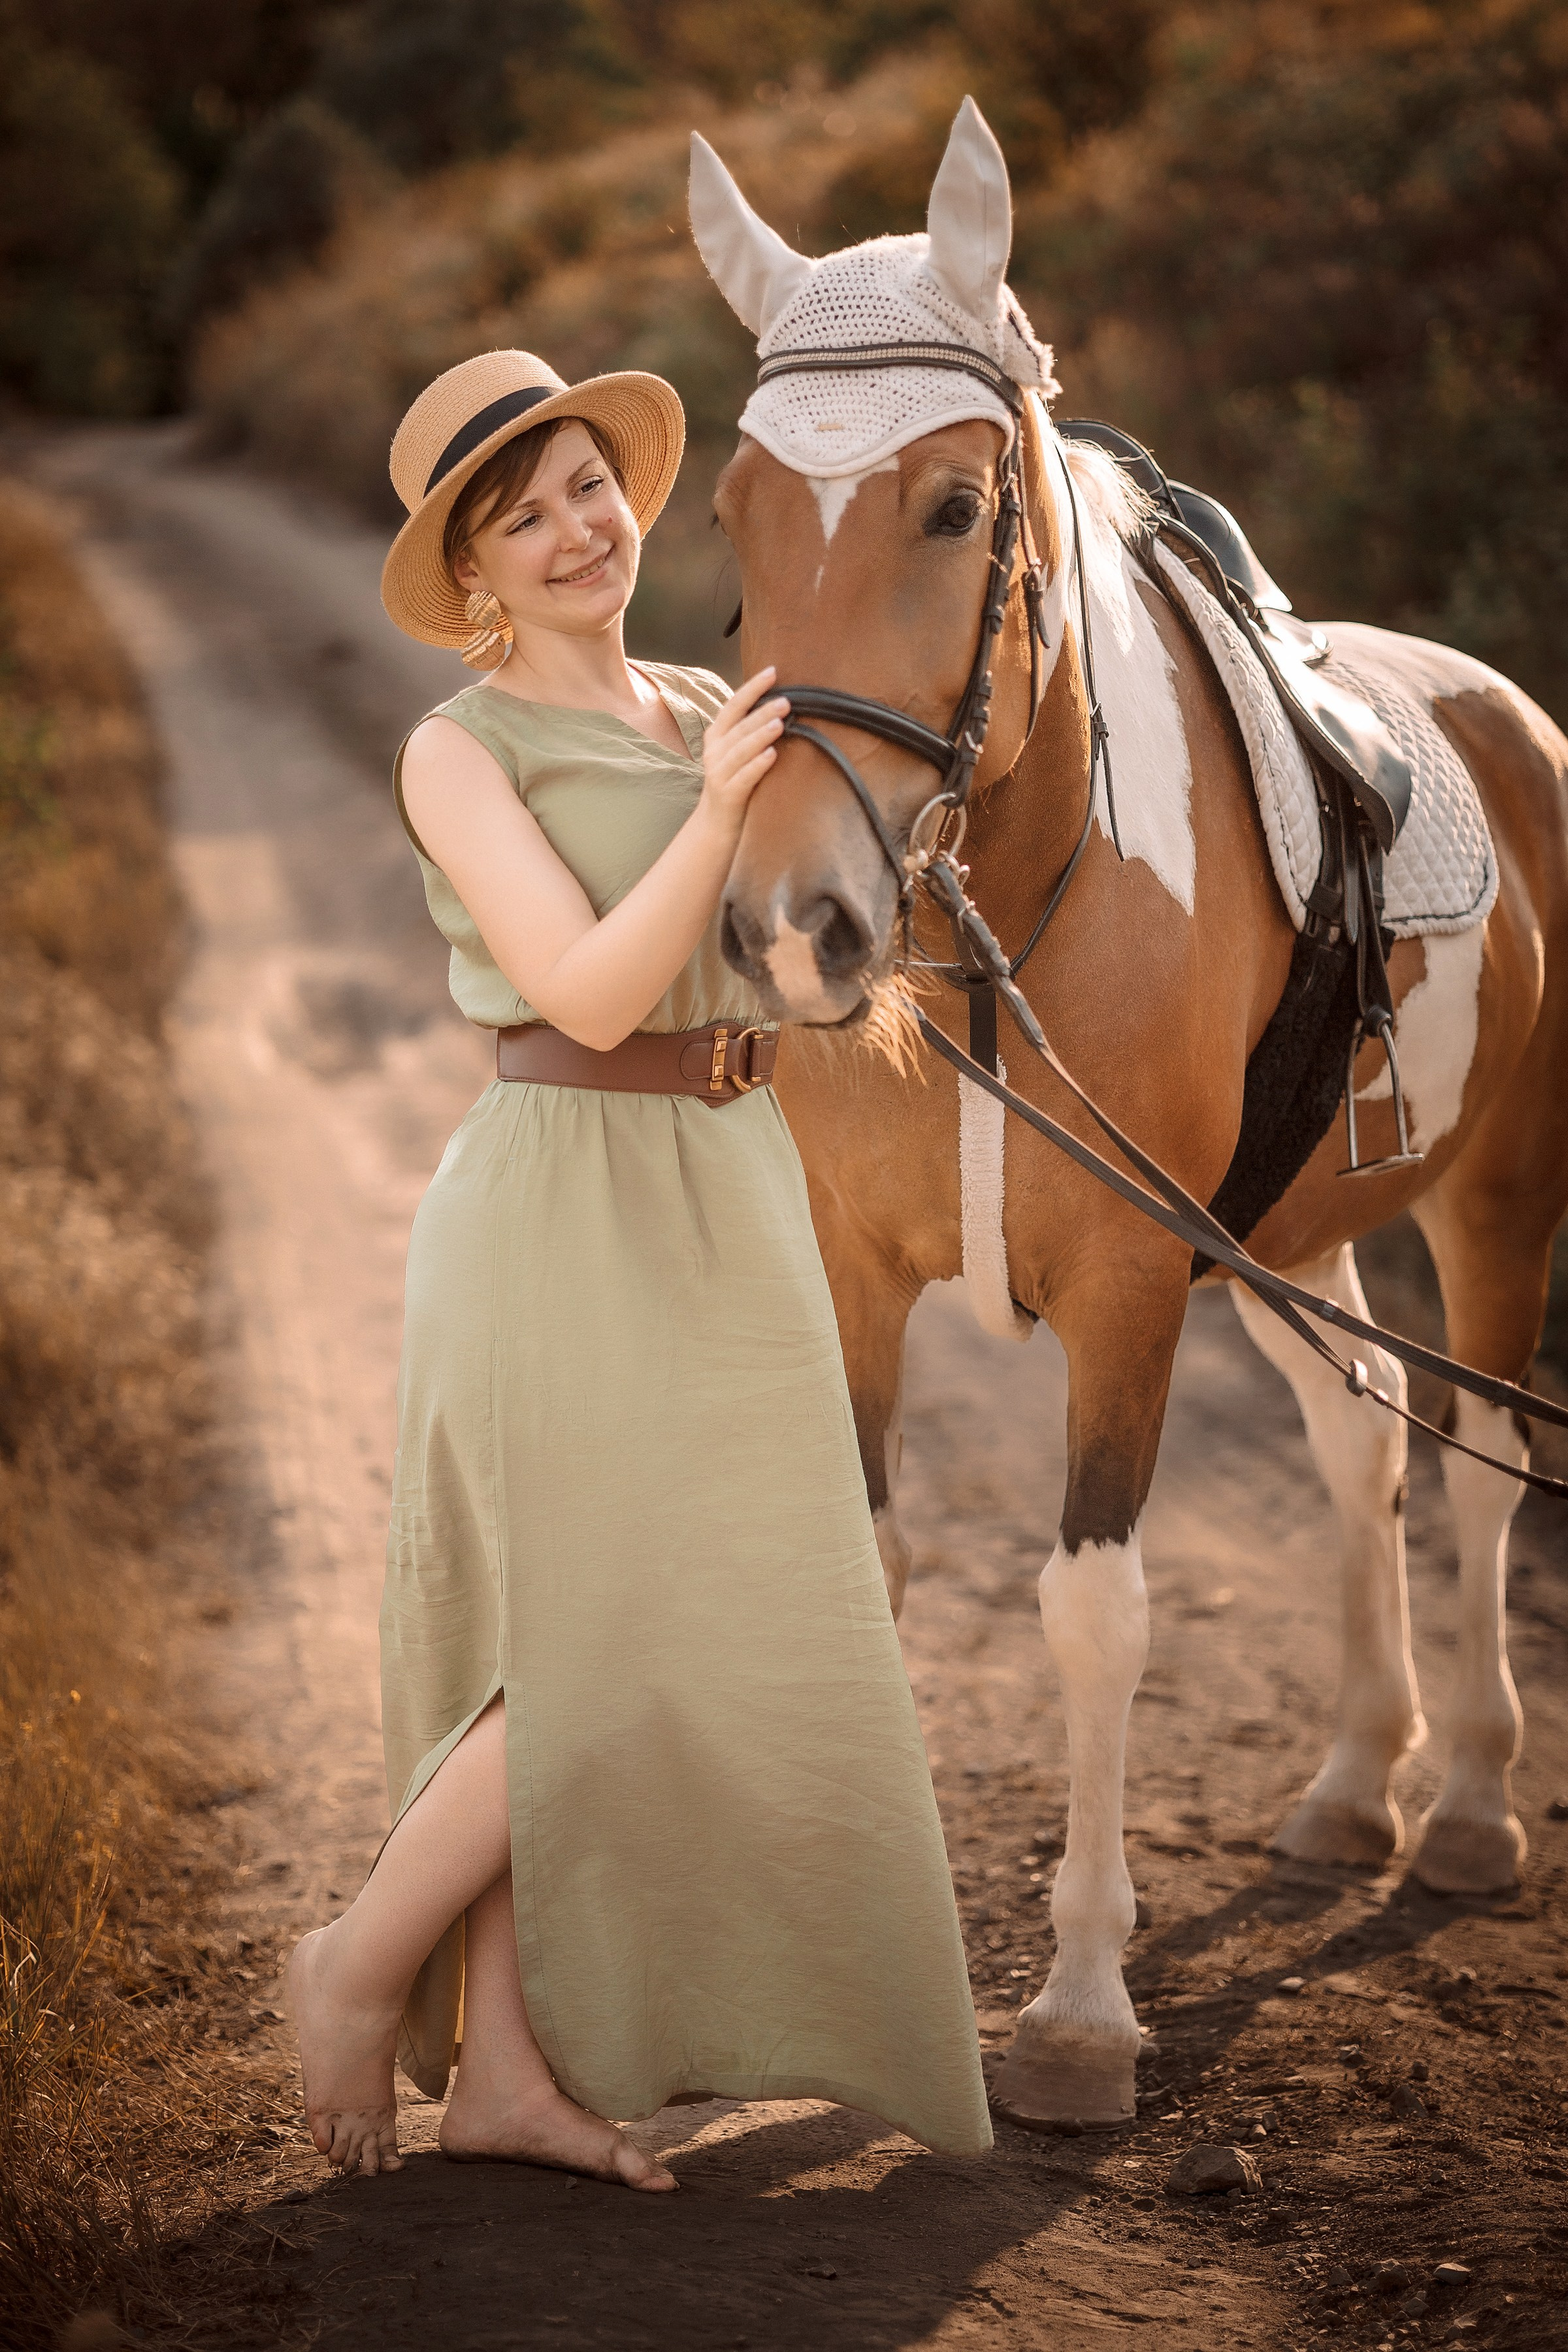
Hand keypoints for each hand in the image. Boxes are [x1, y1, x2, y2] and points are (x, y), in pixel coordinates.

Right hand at [699, 667, 788, 824]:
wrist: (716, 824)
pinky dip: (757, 765)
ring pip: (741, 750)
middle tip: (787, 700)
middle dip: (762, 711)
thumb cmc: (735, 783)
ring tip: (780, 723)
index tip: (772, 671)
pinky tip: (772, 756)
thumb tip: (781, 703)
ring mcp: (719, 773)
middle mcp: (714, 752)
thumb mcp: (737, 753)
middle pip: (740, 727)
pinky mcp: (728, 795)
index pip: (733, 705)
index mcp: (717, 736)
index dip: (752, 688)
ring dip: (760, 735)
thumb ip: (749, 731)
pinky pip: (744, 777)